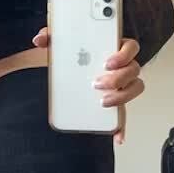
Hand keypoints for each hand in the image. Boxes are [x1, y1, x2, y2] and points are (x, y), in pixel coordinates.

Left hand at [32, 29, 142, 144]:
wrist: (66, 70)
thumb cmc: (70, 53)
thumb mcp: (60, 42)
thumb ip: (50, 36)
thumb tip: (39, 39)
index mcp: (113, 47)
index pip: (131, 46)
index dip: (123, 54)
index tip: (107, 62)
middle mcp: (123, 66)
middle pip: (133, 69)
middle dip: (117, 78)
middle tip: (95, 84)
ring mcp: (121, 85)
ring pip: (134, 89)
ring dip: (121, 97)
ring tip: (102, 103)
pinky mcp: (115, 102)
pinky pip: (123, 115)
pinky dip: (121, 126)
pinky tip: (116, 136)